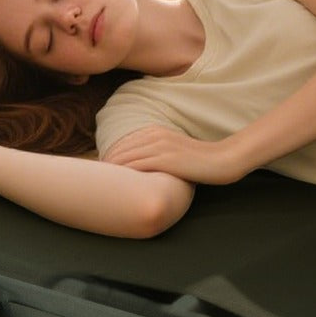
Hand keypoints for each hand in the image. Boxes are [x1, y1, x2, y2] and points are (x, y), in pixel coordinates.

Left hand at [102, 125, 243, 184]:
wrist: (223, 159)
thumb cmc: (201, 159)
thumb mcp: (177, 150)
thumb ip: (159, 152)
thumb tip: (144, 165)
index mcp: (157, 131)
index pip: (125, 143)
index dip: (111, 157)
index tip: (101, 171)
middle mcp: (156, 136)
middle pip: (121, 149)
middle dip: (106, 164)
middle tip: (92, 181)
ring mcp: (160, 147)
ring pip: (125, 157)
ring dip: (110, 170)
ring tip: (97, 185)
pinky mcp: (166, 159)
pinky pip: (137, 166)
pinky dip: (123, 174)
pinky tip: (115, 185)